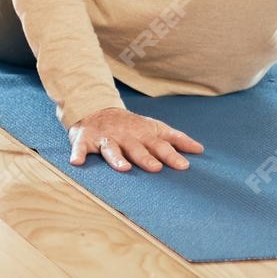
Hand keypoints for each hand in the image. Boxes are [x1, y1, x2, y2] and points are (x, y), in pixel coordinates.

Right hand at [68, 107, 203, 172]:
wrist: (96, 109)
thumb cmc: (130, 126)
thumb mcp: (154, 127)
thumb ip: (176, 139)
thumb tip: (200, 150)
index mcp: (143, 135)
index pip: (160, 145)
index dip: (171, 155)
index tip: (183, 166)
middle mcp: (125, 136)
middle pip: (137, 148)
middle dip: (145, 157)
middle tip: (155, 168)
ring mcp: (105, 138)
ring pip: (111, 149)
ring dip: (116, 158)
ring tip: (123, 168)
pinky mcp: (84, 139)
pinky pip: (80, 148)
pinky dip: (77, 154)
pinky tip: (76, 162)